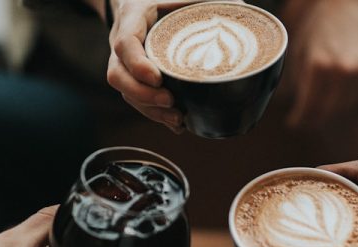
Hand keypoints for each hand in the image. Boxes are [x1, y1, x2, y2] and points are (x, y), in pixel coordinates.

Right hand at [106, 0, 241, 133]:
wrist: (145, 0)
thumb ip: (206, 2)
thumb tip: (240, 5)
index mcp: (133, 16)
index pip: (124, 43)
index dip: (137, 64)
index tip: (158, 78)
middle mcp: (122, 41)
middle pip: (117, 76)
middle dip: (143, 95)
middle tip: (171, 102)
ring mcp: (125, 62)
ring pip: (126, 93)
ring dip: (151, 110)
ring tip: (178, 119)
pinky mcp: (133, 78)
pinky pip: (137, 101)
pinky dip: (157, 115)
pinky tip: (178, 124)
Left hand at [283, 0, 357, 128]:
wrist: (351, 5)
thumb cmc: (319, 28)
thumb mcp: (298, 52)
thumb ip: (289, 81)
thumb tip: (279, 105)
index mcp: (319, 66)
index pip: (308, 108)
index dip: (298, 120)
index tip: (292, 123)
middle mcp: (342, 71)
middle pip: (326, 114)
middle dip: (312, 120)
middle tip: (304, 121)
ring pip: (344, 109)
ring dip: (330, 113)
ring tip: (319, 109)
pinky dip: (347, 103)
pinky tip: (337, 98)